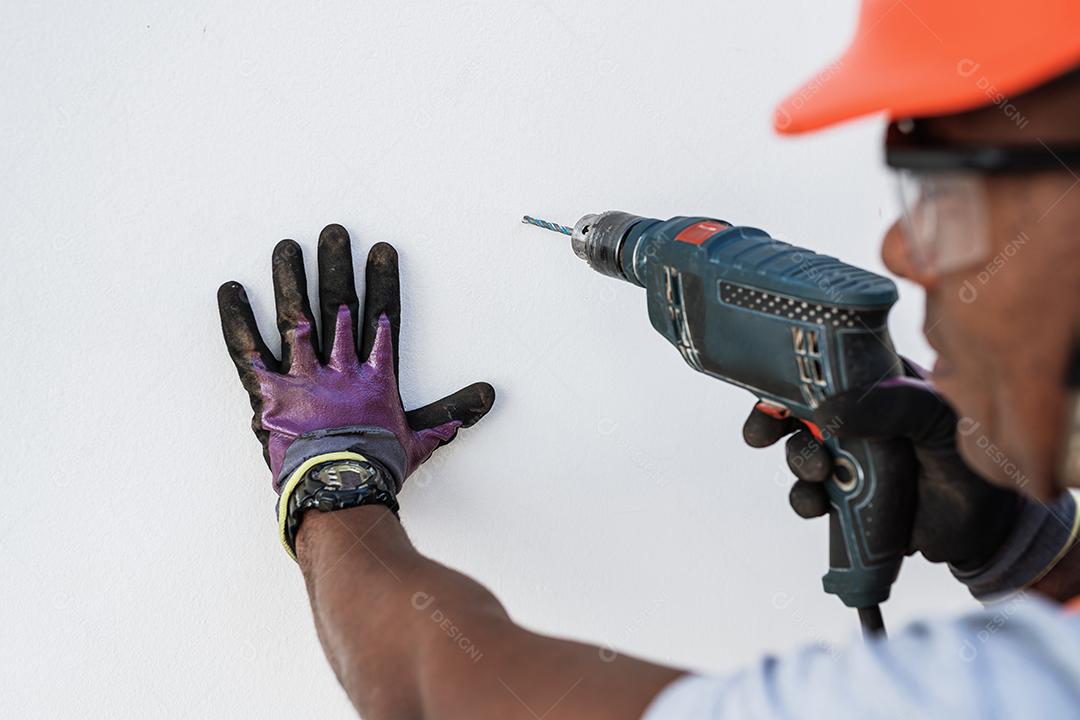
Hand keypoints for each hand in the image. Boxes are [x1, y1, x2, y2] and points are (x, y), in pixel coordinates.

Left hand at [218, 224, 494, 495]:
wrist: (340, 491)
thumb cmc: (378, 469)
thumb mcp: (419, 440)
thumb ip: (448, 415)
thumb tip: (487, 397)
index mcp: (374, 376)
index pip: (381, 317)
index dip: (382, 283)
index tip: (381, 251)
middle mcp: (338, 368)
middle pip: (337, 306)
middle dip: (335, 267)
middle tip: (333, 233)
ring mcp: (303, 377)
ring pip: (294, 317)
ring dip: (289, 280)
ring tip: (286, 246)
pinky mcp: (269, 392)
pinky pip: (247, 350)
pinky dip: (237, 318)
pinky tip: (230, 289)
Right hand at [742, 361, 1019, 570]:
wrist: (987, 527)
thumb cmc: (970, 454)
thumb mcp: (937, 417)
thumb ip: (889, 406)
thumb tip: (824, 413)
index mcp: (874, 383)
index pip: (820, 367)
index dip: (785, 374)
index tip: (767, 388)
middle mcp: (855, 417)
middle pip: (794, 410)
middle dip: (772, 421)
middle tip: (765, 434)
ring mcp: (848, 458)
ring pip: (798, 453)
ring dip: (796, 462)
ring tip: (818, 473)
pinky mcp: (845, 498)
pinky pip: (810, 496)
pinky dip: (805, 500)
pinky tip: (819, 504)